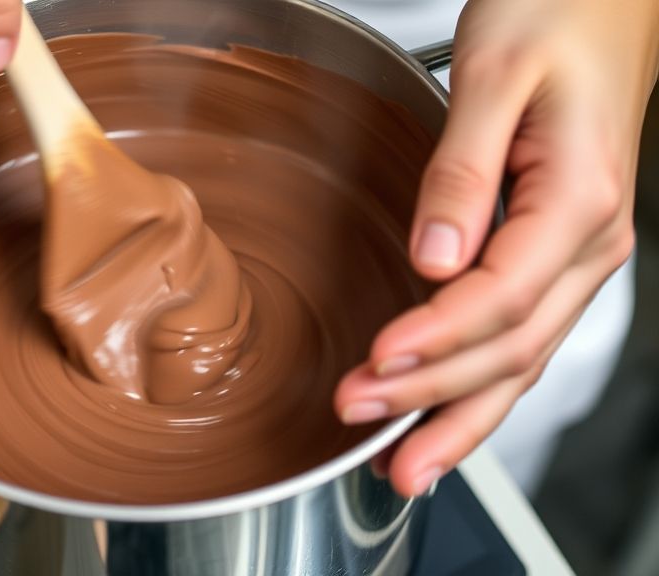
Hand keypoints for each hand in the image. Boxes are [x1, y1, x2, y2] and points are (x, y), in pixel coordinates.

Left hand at [335, 0, 657, 495]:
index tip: (374, 363)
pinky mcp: (550, 256)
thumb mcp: (495, 76)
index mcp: (577, 201)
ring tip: (402, 464)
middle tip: (359, 420)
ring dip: (457, 416)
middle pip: (508, 347)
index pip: (499, 297)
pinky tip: (438, 414)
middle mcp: (587, 244)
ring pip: (519, 360)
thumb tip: (434, 260)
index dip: (434, 339)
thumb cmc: (554, 17)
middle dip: (431, 395)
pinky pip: (517, 337)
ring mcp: (574, 257)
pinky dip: (476, 386)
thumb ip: (462, 172)